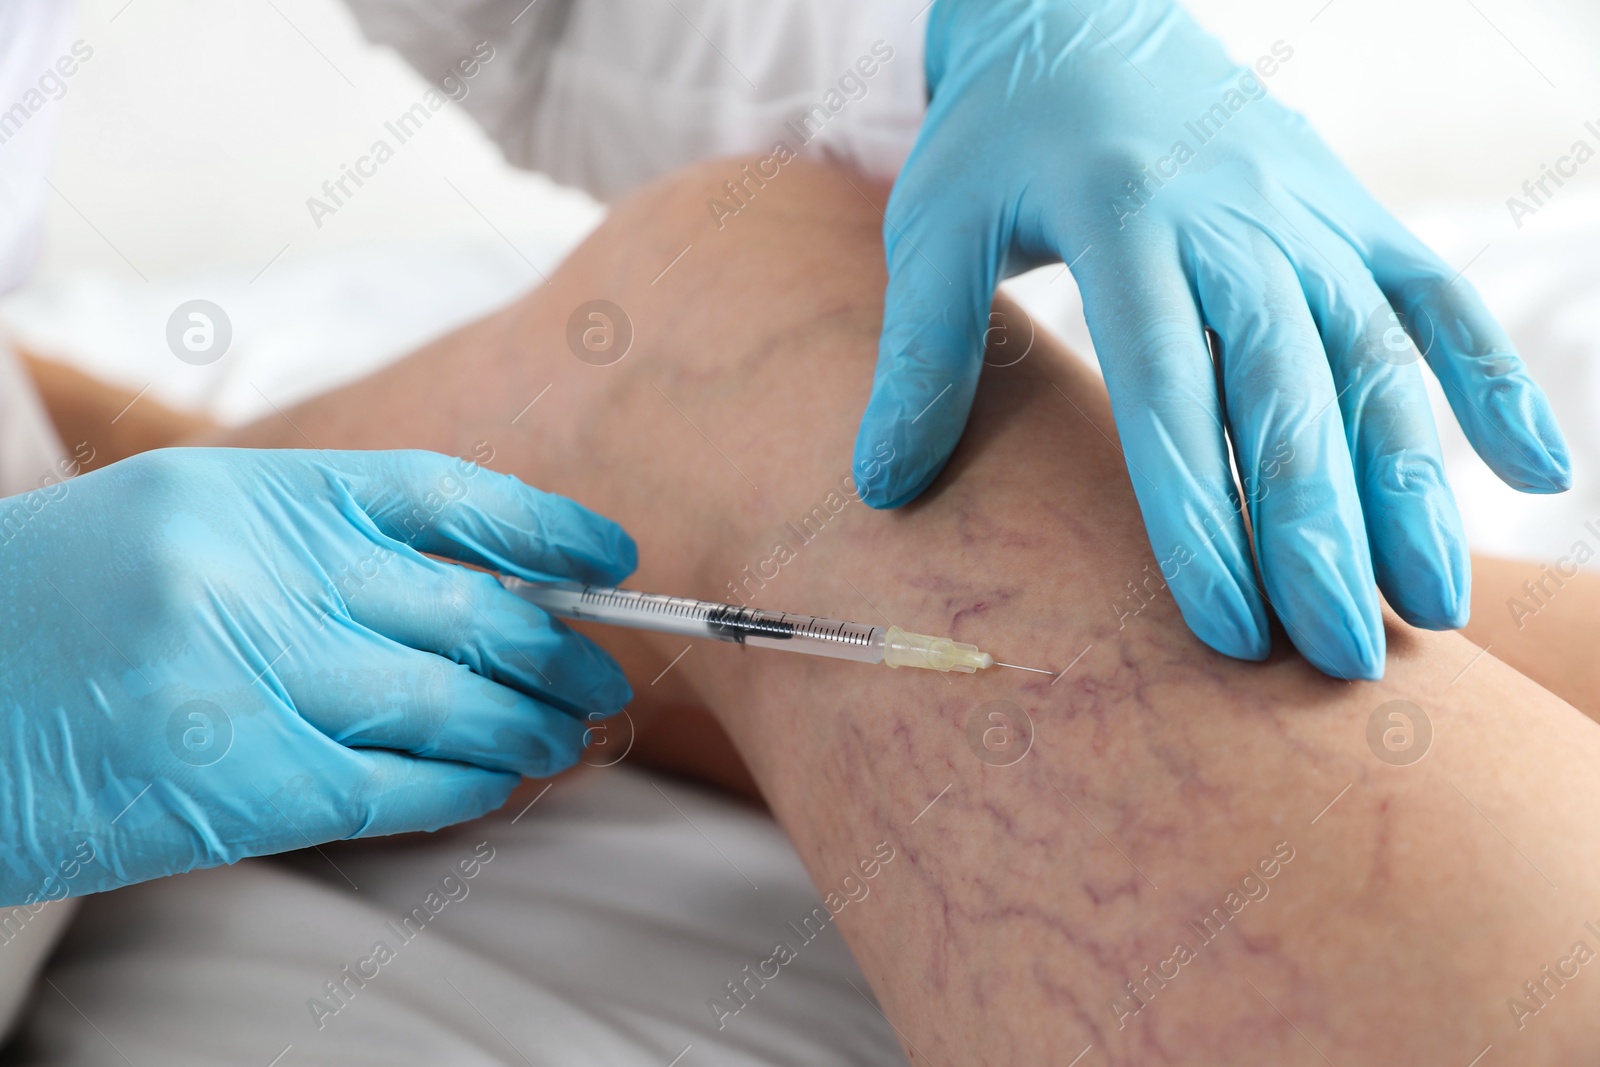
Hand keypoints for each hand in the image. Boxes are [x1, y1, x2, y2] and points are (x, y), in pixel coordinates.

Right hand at [0, 448, 635, 904]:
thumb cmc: (62, 616)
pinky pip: (399, 788)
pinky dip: (467, 789)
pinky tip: (498, 785)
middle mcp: (258, 572)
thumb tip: (483, 590)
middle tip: (601, 677)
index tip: (613, 558)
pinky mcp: (235, 784)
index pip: (445, 494)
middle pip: (469, 610)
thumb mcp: (187, 529)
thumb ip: (320, 549)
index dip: (545, 528)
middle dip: (558, 651)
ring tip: (565, 738)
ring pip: (450, 704)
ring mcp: (247, 679)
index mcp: (253, 490)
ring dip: (528, 728)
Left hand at [852, 0, 1568, 678]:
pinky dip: (1491, 375)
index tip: (1226, 629)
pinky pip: (1439, 296)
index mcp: (1126, 226)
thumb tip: (883, 490)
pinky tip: (1536, 470)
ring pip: (1378, 358)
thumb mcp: (933, 225)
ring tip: (1432, 607)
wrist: (1084, 16)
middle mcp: (1235, 224)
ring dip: (1414, 483)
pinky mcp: (1352, 211)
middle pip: (1290, 392)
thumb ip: (920, 353)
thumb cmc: (1001, 139)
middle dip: (1320, 531)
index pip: (1168, 393)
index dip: (1199, 516)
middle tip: (1343, 659)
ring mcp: (1309, 217)